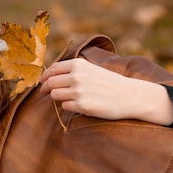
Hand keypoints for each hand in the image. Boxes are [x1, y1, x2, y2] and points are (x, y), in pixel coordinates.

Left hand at [39, 58, 172, 124]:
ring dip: (59, 98)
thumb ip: (72, 71)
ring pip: (55, 95)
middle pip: (50, 83)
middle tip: (45, 92)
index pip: (52, 70)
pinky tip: (80, 104)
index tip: (42, 82)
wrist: (129, 96)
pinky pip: (65, 107)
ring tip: (70, 97)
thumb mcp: (91, 69)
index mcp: (78, 65)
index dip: (45, 76)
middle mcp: (77, 76)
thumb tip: (50, 75)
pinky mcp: (82, 106)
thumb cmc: (109, 83)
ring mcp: (79, 92)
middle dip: (46, 88)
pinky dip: (69, 106)